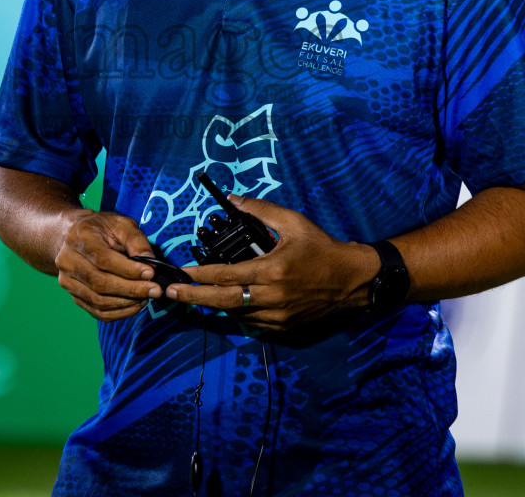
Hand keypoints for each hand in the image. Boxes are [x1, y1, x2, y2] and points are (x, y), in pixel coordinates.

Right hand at [54, 210, 162, 321]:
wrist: (71, 236)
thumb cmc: (101, 228)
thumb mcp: (120, 223)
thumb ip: (136, 239)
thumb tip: (151, 262)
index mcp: (80, 238)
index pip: (103, 259)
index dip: (128, 269)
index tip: (151, 273)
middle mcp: (68, 261)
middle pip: (100, 283)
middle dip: (131, 289)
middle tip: (155, 290)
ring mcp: (68, 281)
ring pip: (98, 300)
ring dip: (126, 303)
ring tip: (147, 297)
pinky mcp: (74, 295)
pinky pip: (96, 311)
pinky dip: (118, 313)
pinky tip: (135, 305)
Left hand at [165, 195, 380, 329]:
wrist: (352, 280)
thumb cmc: (322, 248)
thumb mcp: (293, 222)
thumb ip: (260, 209)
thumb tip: (234, 198)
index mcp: (273, 270)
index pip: (226, 275)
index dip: (200, 274)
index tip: (181, 272)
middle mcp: (273, 296)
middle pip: (223, 301)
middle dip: (194, 297)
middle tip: (171, 293)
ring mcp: (278, 315)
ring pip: (236, 314)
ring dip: (214, 306)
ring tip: (194, 296)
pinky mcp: (284, 327)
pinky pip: (252, 323)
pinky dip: (236, 313)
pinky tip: (225, 304)